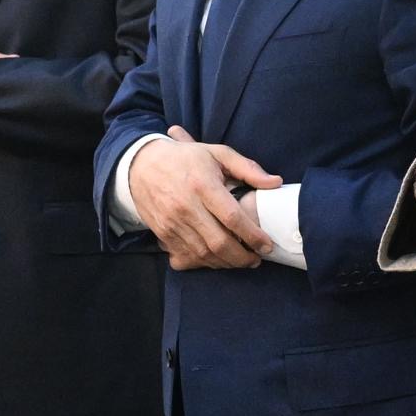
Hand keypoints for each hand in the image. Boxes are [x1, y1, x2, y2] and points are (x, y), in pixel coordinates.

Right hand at [134, 128, 282, 270]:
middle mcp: (186, 206)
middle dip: (242, 257)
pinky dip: (206, 262)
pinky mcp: (163, 233)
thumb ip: (247, 168)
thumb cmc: (184, 158)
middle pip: (219, 242)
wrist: (140, 165)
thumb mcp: (216, 153)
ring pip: (204, 254)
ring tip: (241, 260)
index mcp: (203, 185)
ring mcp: (172, 222)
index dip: (253, 235)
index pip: (232, 217)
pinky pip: (187, 256)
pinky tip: (218, 258)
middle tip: (256, 259)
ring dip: (226, 263)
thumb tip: (275, 183)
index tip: (267, 245)